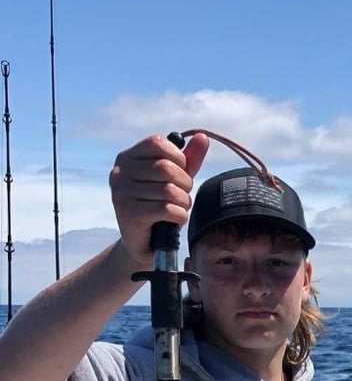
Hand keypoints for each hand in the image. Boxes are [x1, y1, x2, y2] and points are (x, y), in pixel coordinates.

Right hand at [109, 132, 209, 265]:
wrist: (143, 244)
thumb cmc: (158, 208)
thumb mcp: (174, 180)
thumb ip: (188, 159)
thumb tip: (203, 137)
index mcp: (127, 158)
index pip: (158, 144)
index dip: (179, 158)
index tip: (182, 174)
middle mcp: (120, 173)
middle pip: (166, 168)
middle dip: (185, 184)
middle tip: (184, 196)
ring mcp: (122, 193)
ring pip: (168, 190)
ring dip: (184, 202)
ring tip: (179, 209)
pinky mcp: (129, 213)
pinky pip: (166, 209)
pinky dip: (179, 215)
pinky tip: (176, 219)